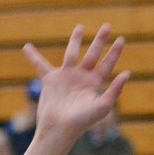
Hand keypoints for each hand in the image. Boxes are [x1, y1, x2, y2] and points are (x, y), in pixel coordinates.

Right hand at [23, 25, 130, 142]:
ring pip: (72, 53)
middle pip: (93, 54)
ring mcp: (66, 77)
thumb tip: (127, 73)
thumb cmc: (82, 121)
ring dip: (75, 40)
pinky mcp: (51, 80)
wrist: (60, 128)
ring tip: (80, 27)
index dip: (114, 52)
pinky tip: (26, 47)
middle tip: (107, 26)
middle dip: (100, 41)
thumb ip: (115, 90)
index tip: (121, 39)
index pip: (107, 64)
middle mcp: (81, 78)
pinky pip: (40, 65)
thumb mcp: (102, 107)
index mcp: (94, 84)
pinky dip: (33, 57)